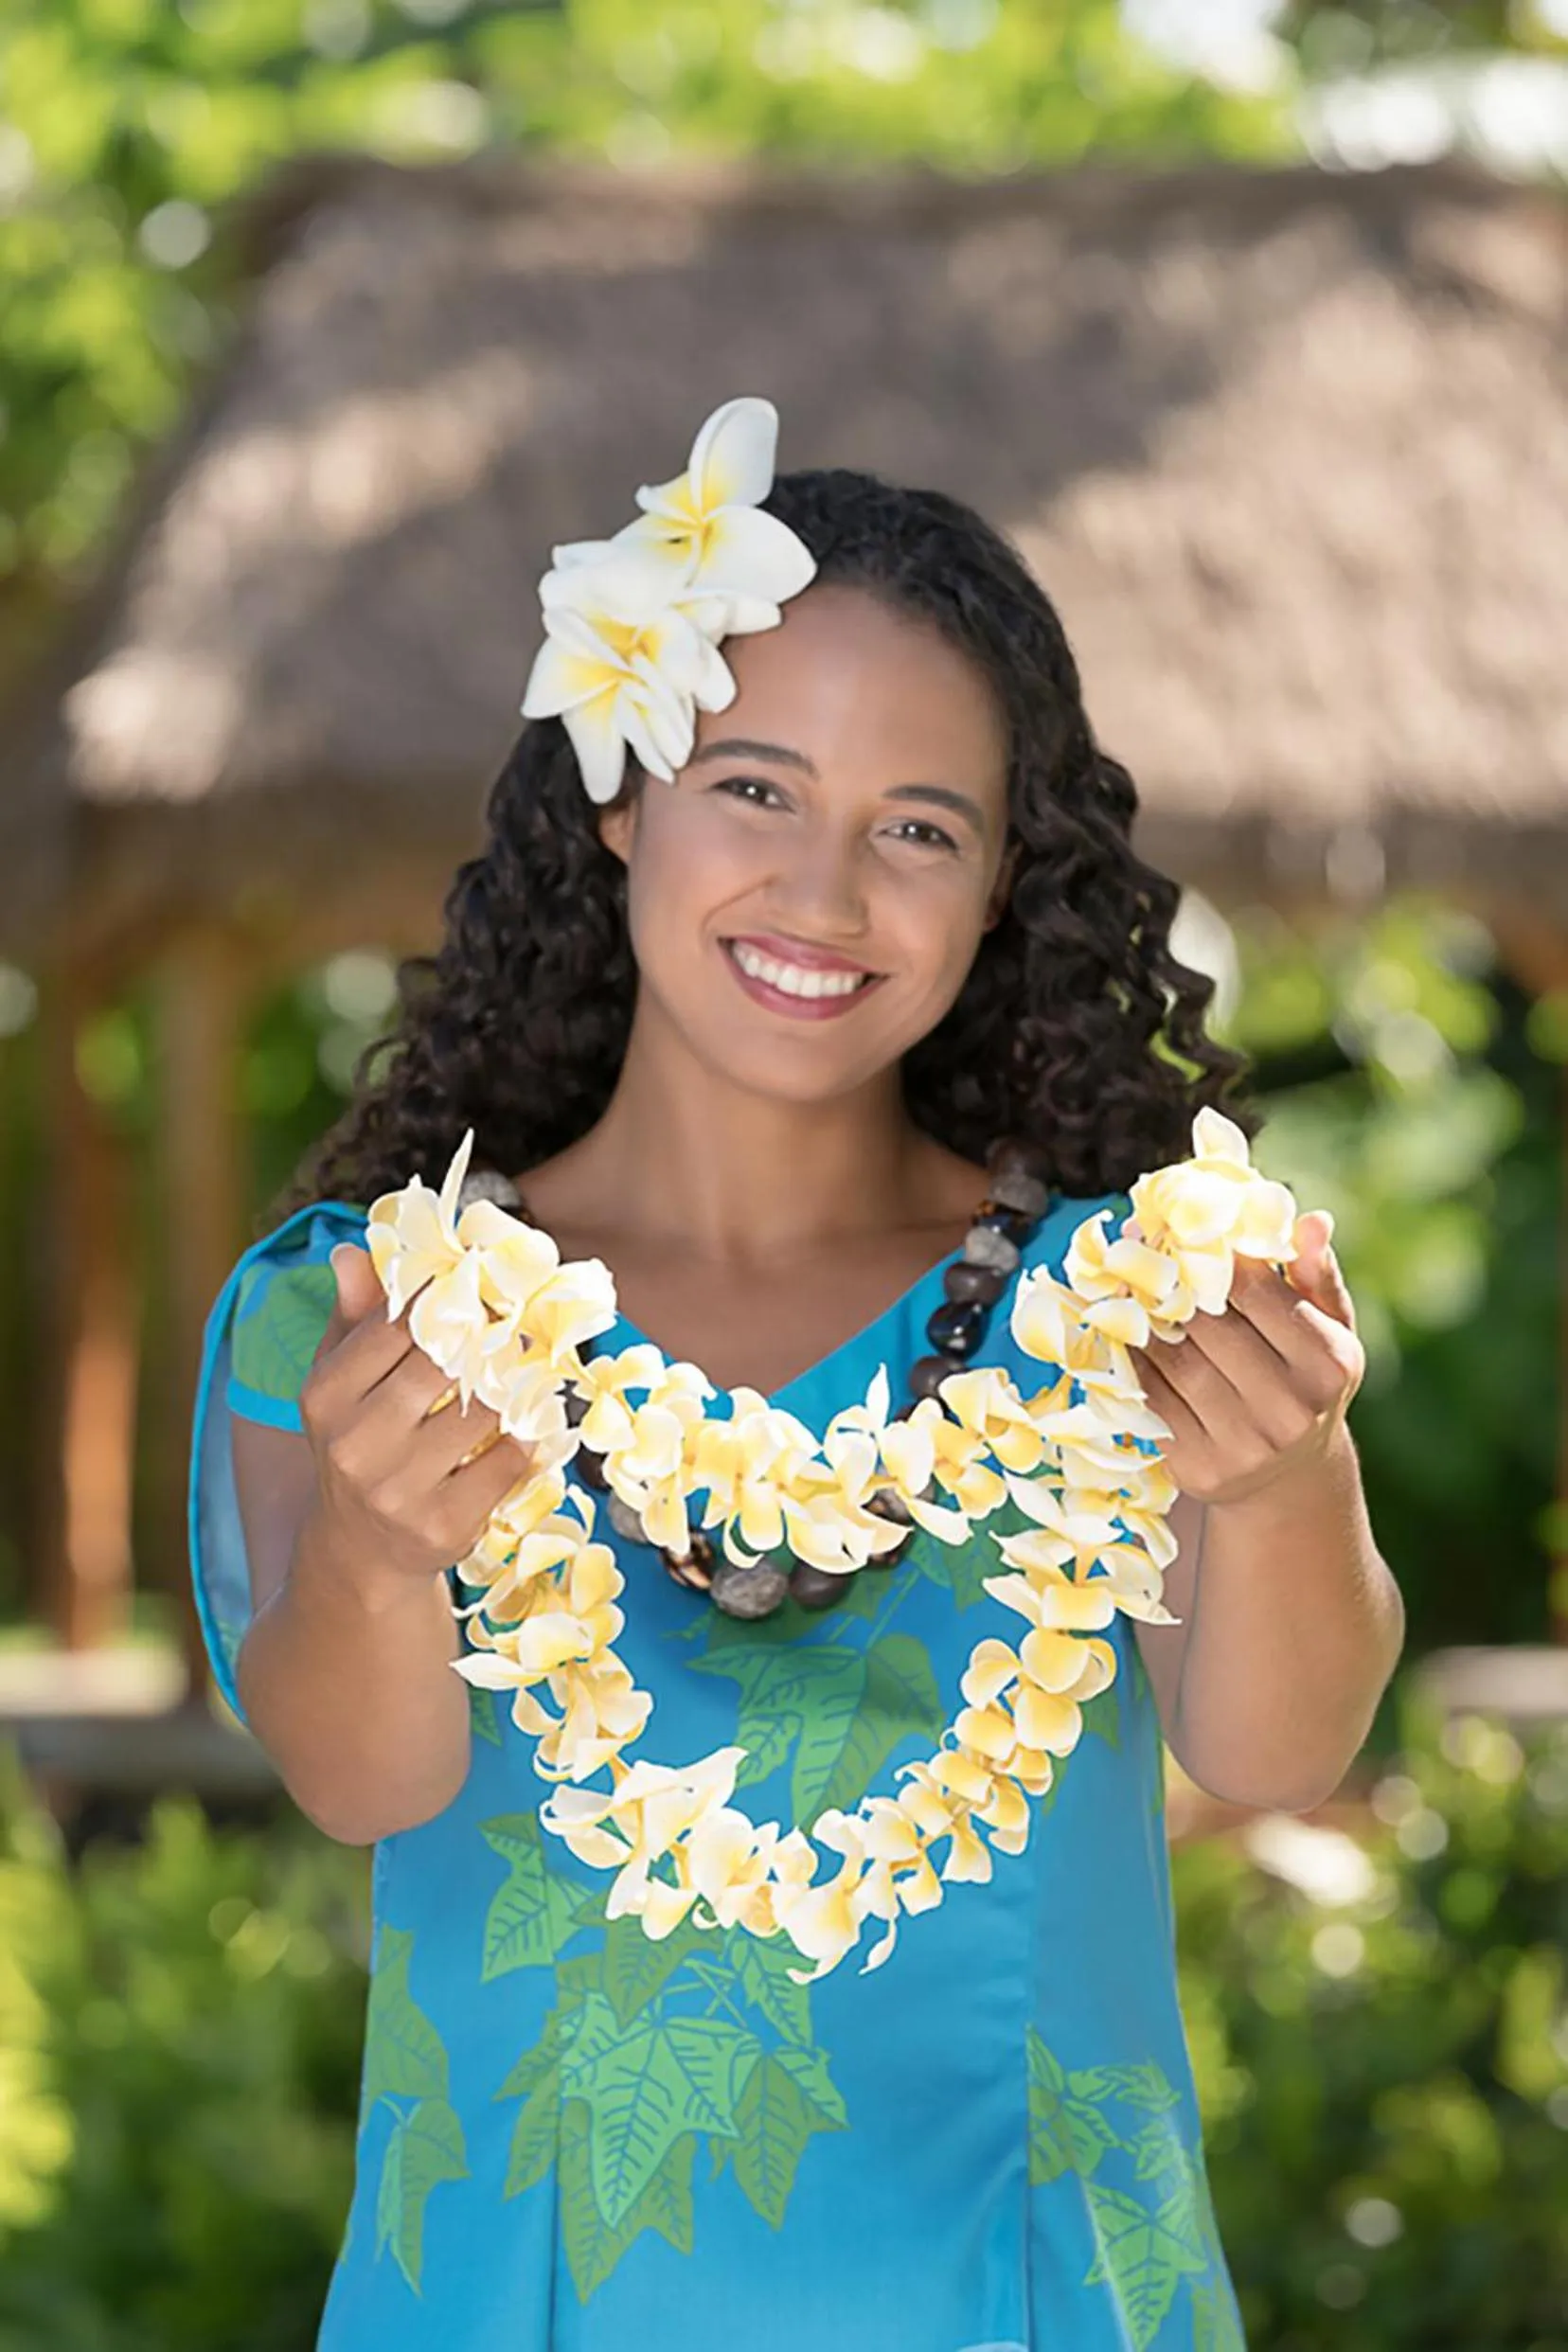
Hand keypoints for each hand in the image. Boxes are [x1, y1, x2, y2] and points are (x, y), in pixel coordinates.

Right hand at [298, 1242, 534, 1585]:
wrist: (359, 1550)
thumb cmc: (359, 1442)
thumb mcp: (340, 1381)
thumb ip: (354, 1315)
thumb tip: (352, 1249)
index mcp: (326, 1396)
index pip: (394, 1326)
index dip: (443, 1301)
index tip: (476, 1289)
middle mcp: (354, 1444)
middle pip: (441, 1365)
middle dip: (484, 1340)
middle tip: (513, 1325)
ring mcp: (398, 1490)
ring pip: (484, 1411)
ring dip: (514, 1387)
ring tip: (526, 1371)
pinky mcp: (443, 1525)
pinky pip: (508, 1461)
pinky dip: (526, 1439)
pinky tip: (525, 1426)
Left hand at [1126, 1210, 1364, 1508]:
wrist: (1290, 1478)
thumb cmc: (1307, 1380)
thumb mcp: (1329, 1329)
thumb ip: (1316, 1273)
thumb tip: (1310, 1219)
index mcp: (1329, 1362)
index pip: (1258, 1292)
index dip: (1213, 1255)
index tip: (1180, 1229)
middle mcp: (1291, 1408)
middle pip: (1211, 1327)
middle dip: (1172, 1285)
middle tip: (1141, 1252)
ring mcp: (1244, 1444)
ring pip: (1175, 1362)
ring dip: (1144, 1321)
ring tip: (1128, 1288)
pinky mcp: (1200, 1467)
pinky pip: (1151, 1399)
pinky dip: (1134, 1362)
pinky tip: (1127, 1336)